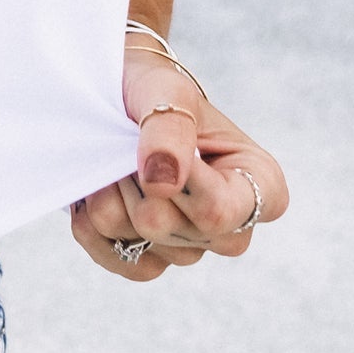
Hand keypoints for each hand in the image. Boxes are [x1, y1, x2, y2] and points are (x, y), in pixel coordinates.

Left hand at [69, 41, 288, 284]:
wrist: (123, 100)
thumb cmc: (157, 91)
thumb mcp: (168, 92)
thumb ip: (170, 130)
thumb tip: (162, 183)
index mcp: (259, 182)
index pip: (221, 210)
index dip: (178, 186)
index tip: (153, 147)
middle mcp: (233, 226)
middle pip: (168, 226)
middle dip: (134, 180)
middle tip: (131, 142)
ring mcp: (194, 248)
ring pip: (139, 237)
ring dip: (112, 193)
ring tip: (119, 161)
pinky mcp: (155, 260)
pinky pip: (121, 261)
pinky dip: (96, 227)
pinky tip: (94, 194)